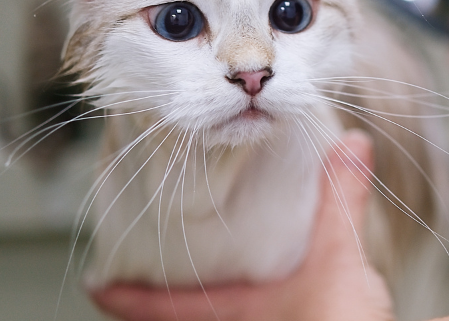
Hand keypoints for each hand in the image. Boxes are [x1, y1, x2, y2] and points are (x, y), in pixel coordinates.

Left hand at [89, 130, 393, 320]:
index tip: (97, 285)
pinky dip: (249, 312)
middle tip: (141, 279)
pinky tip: (269, 301)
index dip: (126, 298)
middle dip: (164, 305)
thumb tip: (351, 145)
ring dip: (205, 309)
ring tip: (200, 286)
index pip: (164, 307)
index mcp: (237, 314)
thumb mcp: (341, 256)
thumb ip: (341, 199)